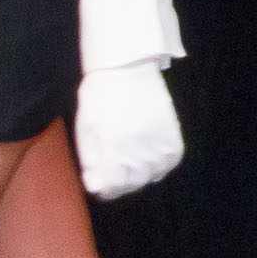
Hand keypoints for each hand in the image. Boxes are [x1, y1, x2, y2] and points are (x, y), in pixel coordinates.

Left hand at [74, 63, 186, 198]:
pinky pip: (172, 160)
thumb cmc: (99, 98)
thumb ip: (90, 161)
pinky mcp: (171, 132)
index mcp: (111, 149)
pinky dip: (162, 163)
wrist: (125, 68)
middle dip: (123, 183)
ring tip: (134, 160)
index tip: (103, 182)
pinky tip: (152, 155)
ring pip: (154, 175)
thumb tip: (96, 186)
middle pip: (134, 184)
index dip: (105, 189)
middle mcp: (136, 149)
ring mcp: (156, 141)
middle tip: (117, 171)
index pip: (112, 188)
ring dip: (143, 174)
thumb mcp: (85, 129)